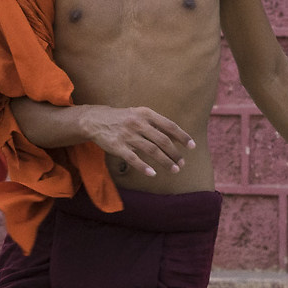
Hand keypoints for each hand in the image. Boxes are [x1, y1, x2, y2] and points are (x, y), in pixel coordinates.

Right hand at [76, 105, 193, 176]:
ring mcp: (127, 135)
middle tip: (182, 163)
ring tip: (174, 169)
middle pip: (162, 140)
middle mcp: (138, 123)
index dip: (182, 136)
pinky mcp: (117, 146)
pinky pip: (133, 159)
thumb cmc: (122, 118)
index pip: (169, 125)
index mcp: (145, 114)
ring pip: (151, 150)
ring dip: (165, 162)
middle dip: (175, 153)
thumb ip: (156, 123)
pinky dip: (144, 167)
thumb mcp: (139, 114)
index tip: (192, 146)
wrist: (95, 120)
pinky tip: (153, 174)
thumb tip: (177, 136)